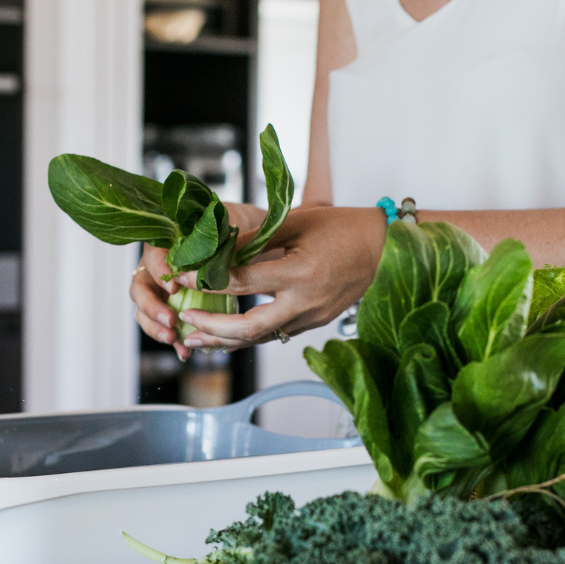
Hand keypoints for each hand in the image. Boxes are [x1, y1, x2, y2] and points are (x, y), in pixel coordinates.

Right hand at [130, 201, 268, 360]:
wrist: (238, 243)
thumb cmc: (228, 230)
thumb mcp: (223, 227)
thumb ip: (214, 237)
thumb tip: (213, 251)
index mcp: (163, 242)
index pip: (152, 257)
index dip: (159, 272)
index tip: (174, 286)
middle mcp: (155, 267)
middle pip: (140, 288)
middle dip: (151, 308)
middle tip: (171, 321)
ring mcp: (160, 290)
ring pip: (145, 311)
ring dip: (156, 328)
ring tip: (174, 340)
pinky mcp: (172, 308)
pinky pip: (164, 326)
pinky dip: (173, 341)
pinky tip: (184, 353)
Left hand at [175, 206, 385, 350]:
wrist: (384, 249)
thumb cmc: (341, 227)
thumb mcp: (294, 223)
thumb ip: (254, 240)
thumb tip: (213, 250)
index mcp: (300, 273)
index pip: (242, 283)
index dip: (206, 280)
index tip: (180, 275)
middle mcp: (306, 302)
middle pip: (250, 328)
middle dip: (212, 327)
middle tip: (184, 318)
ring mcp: (311, 318)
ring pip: (261, 338)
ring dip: (226, 340)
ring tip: (195, 338)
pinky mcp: (314, 323)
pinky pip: (275, 335)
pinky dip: (248, 337)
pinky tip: (226, 336)